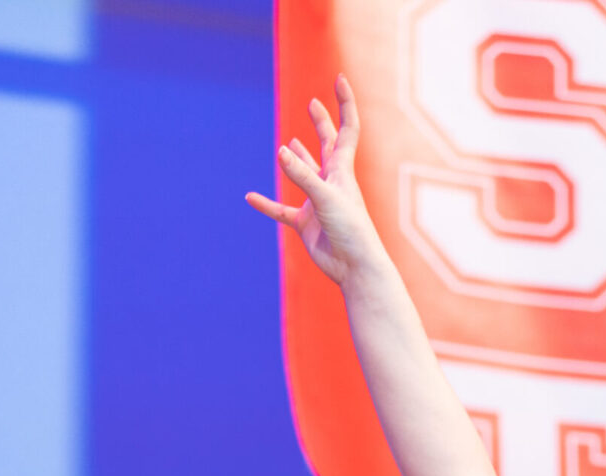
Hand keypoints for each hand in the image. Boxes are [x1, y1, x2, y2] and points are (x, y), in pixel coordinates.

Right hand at [246, 75, 388, 286]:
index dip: (344, 103)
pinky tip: (250, 198)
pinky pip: (282, 210)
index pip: (347, 129)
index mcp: (342, 170)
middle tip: (312, 104)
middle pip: (328, 145)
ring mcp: (318, 203)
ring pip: (305, 176)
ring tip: (291, 145)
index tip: (338, 79)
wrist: (354, 267)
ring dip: (299, 160)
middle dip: (322, 124)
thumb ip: (303, 175)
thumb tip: (281, 151)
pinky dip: (267, 205)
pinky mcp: (306, 224)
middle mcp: (331, 183)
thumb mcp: (325, 197)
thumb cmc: (350, 230)